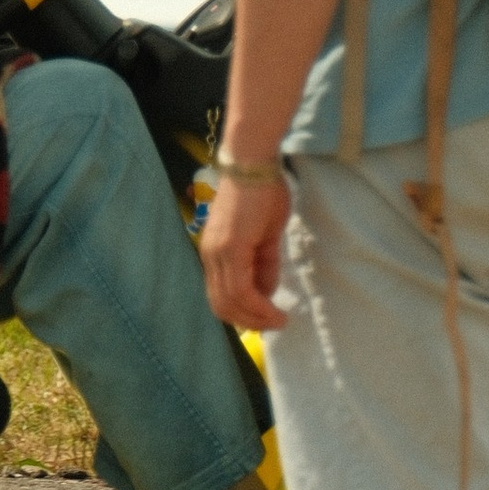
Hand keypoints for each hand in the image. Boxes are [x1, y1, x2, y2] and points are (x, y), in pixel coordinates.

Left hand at [203, 173, 292, 331]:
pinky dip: (257, 305)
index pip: (221, 295)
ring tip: (278, 321)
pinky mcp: (229, 249)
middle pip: (222, 305)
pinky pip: (239, 289)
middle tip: (273, 326)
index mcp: (216, 253)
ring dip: (255, 317)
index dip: (242, 314)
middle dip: (249, 321)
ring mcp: (217, 253)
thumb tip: (267, 291)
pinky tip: (274, 310)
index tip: (266, 320)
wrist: (254, 164)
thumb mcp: (266, 236)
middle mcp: (210, 256)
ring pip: (229, 301)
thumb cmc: (262, 192)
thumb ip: (265, 264)